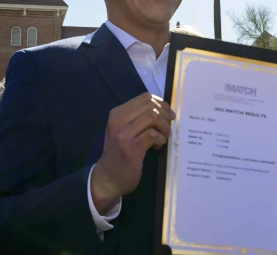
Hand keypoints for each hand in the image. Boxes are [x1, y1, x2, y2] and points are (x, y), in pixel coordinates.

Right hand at [91, 93, 174, 213]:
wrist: (108, 178)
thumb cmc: (120, 153)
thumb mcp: (125, 130)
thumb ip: (139, 117)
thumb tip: (165, 109)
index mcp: (117, 113)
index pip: (145, 97)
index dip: (161, 104)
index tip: (168, 115)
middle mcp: (117, 121)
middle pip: (150, 105)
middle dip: (165, 115)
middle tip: (167, 128)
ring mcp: (122, 134)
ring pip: (153, 117)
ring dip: (164, 127)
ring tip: (162, 138)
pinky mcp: (130, 148)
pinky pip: (152, 134)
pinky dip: (160, 139)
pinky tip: (156, 146)